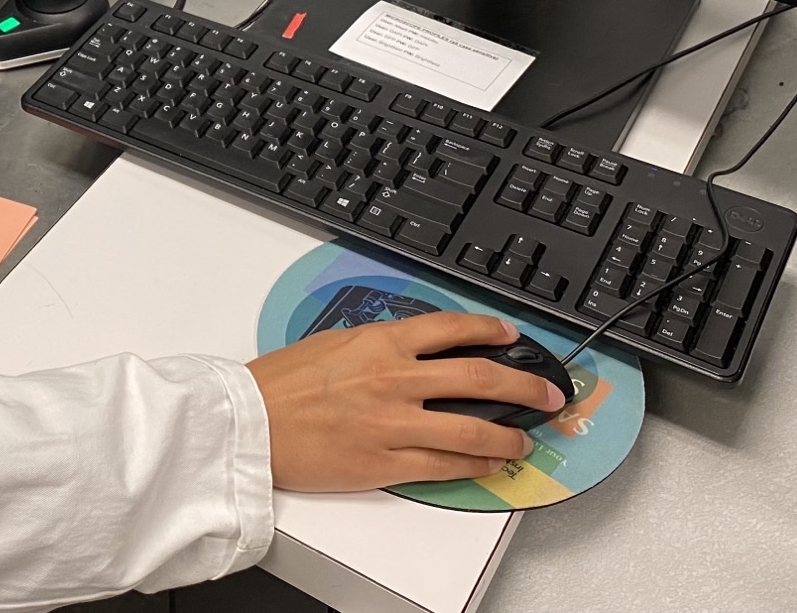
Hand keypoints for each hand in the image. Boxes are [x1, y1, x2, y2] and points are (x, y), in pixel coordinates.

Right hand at [247, 312, 564, 491]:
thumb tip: (414, 351)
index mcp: (379, 343)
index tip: (510, 336)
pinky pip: (445, 467)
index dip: (490, 331)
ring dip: (509, 434)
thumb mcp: (333, 343)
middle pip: (477, 378)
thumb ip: (378, 346)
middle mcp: (393, 380)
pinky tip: (492, 465)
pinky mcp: (385, 464)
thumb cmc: (281, 382)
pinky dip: (476, 466)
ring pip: (471, 429)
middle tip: (547, 392)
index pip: (451, 329)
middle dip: (523, 385)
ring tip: (526, 438)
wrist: (250, 422)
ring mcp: (392, 425)